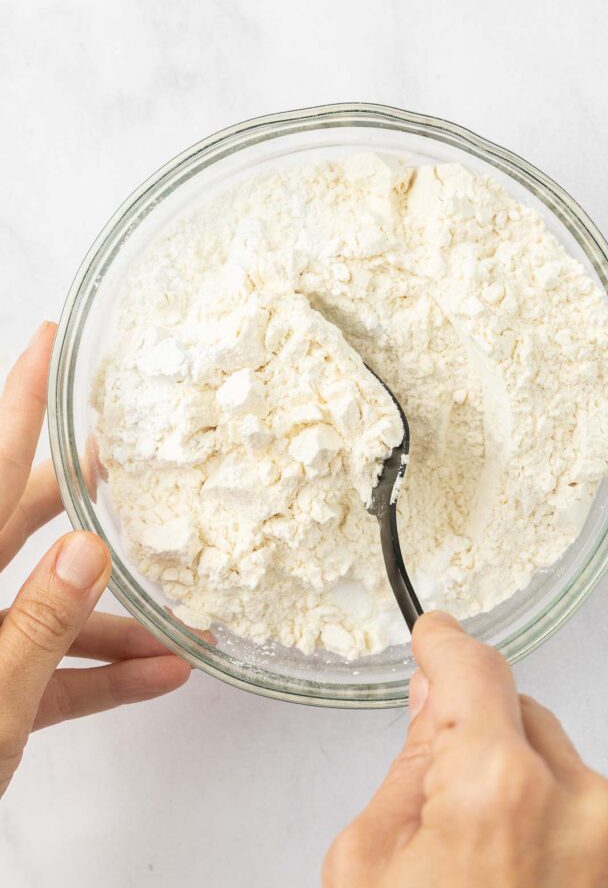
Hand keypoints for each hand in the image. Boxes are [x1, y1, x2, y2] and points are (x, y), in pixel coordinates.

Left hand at [0, 322, 190, 797]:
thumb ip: (38, 625)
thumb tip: (88, 551)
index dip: (21, 397)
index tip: (45, 341)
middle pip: (23, 521)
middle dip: (83, 500)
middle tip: (124, 465)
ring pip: (45, 601)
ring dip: (112, 616)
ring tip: (177, 625)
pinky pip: (47, 664)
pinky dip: (97, 670)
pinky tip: (153, 676)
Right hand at [324, 611, 607, 887]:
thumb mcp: (370, 865)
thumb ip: (410, 766)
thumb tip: (432, 699)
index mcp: (501, 790)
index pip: (474, 670)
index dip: (444, 646)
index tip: (435, 636)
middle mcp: (585, 804)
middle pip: (519, 716)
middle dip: (478, 738)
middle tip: (441, 806)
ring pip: (560, 764)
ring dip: (522, 786)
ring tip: (485, 870)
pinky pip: (592, 814)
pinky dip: (558, 827)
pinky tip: (522, 884)